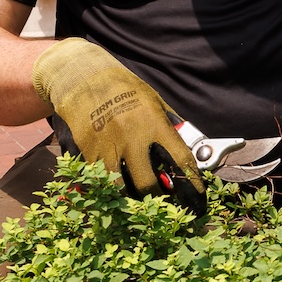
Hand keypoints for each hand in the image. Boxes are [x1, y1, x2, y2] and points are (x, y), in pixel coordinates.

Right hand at [31, 39, 200, 200]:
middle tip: (159, 203)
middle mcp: (132, 138)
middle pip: (146, 184)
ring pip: (119, 187)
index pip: (180, 158)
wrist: (84, 78)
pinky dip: (106, 185)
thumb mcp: (154, 100)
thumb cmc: (124, 88)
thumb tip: (185, 146)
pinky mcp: (88, 150)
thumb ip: (168, 125)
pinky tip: (111, 188)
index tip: (198, 195)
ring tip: (134, 201)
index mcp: (154, 123)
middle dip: (154, 198)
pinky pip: (99, 178)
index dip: (191, 181)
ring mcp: (108, 146)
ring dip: (128, 197)